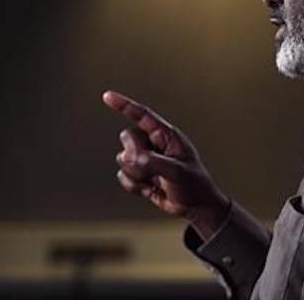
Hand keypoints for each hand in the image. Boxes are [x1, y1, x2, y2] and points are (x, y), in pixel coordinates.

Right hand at [103, 90, 228, 239]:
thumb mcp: (177, 172)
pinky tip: (151, 189)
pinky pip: (123, 176)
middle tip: (153, 168)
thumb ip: (153, 162)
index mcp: (167, 136)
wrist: (195, 207)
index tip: (107, 96)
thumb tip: (130, 157)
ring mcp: (146, 159)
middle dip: (135, 154)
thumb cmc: (194, 185)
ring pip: (123, 159)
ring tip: (157, 180)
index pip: (143, 116)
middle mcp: (154, 144)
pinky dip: (134, 186)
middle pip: (128, 138)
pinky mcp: (140, 175)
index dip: (124, 105)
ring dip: (138, 174)